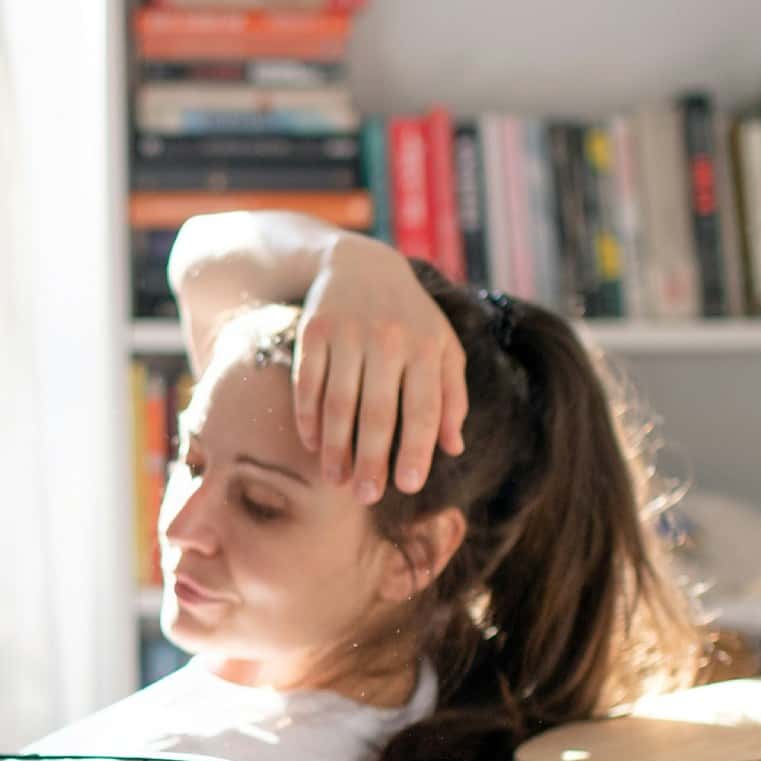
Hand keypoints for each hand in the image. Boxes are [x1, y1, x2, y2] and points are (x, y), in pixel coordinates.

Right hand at [293, 234, 467, 501]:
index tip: (408, 486)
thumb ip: (452, 397)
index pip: (424, 409)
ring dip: (335, 447)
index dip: (416, 450)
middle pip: (377, 412)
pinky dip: (308, 418)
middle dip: (371, 460)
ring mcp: (348, 332)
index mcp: (426, 347)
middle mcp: (389, 339)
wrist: (361, 263)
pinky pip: (308, 383)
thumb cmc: (411, 319)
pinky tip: (313, 445)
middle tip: (366, 497)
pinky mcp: (314, 330)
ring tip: (337, 480)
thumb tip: (453, 449)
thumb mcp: (442, 348)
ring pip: (339, 402)